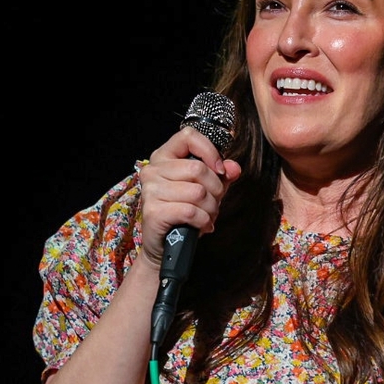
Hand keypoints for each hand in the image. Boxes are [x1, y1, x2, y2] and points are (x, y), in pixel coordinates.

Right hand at [135, 127, 241, 267]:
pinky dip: (203, 221)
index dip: (209, 151)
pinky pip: (191, 211)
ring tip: (207, 216)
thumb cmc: (183, 215)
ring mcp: (150, 191)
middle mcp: (153, 170)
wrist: (165, 246)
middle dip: (215, 190)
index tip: (219, 170)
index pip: (188, 136)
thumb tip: (234, 168)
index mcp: (164, 157)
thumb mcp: (206, 191)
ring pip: (197, 192)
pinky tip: (202, 226)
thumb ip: (220, 176)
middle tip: (213, 204)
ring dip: (211, 209)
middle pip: (198, 169)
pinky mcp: (154, 211)